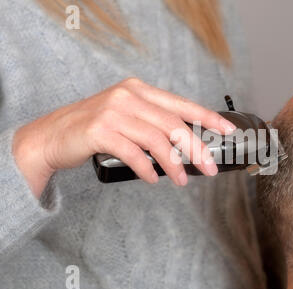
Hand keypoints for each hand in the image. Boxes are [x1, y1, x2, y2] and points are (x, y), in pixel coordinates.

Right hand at [12, 78, 235, 197]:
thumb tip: (188, 144)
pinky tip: (153, 179)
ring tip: (182, 180)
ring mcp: (113, 111)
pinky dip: (147, 168)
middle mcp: (128, 96)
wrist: (52, 135)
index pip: (181, 104)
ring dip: (174, 164)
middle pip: (174, 124)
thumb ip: (154, 123)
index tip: (227, 131)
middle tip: (210, 168)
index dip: (207, 117)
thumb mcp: (127, 117)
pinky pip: (133, 153)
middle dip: (196, 149)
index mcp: (139, 90)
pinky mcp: (99, 130)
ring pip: (156, 139)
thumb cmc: (95, 129)